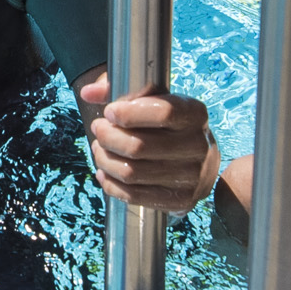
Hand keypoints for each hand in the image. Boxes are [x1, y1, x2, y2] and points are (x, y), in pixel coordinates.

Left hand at [77, 75, 222, 211]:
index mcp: (195, 114)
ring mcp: (191, 177)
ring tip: (99, 149)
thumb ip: (122, 89)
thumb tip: (89, 92)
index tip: (109, 112)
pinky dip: (111, 184)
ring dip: (105, 160)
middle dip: (108, 137)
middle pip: (139, 147)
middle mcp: (198, 146)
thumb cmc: (169, 126)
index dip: (129, 113)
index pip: (163, 112)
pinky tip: (105, 172)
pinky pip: (134, 195)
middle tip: (99, 129)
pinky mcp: (180, 200)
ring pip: (132, 173)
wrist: (202, 163)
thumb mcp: (154, 100)